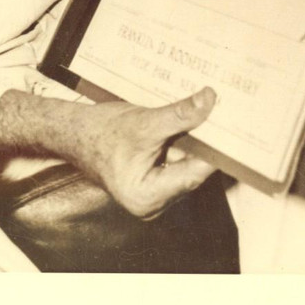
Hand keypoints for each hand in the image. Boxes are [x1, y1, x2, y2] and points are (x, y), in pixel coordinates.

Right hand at [71, 87, 218, 218]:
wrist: (71, 132)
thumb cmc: (99, 132)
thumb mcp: (143, 122)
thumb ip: (179, 115)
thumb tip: (209, 101)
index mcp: (149, 198)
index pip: (195, 174)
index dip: (216, 149)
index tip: (233, 126)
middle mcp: (153, 203)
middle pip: (192, 171)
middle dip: (206, 143)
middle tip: (224, 113)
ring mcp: (153, 194)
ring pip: (186, 165)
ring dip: (195, 141)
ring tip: (209, 113)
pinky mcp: (152, 181)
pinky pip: (177, 162)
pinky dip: (183, 143)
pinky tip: (190, 121)